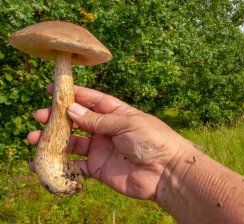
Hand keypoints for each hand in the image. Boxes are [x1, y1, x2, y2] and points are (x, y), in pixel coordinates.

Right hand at [27, 84, 188, 199]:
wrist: (165, 172)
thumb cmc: (152, 140)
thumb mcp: (126, 123)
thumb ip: (99, 120)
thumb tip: (71, 110)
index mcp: (117, 113)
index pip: (92, 101)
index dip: (73, 95)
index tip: (52, 90)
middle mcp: (107, 130)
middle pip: (78, 121)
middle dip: (58, 118)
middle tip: (39, 116)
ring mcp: (102, 149)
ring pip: (73, 142)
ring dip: (54, 140)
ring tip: (34, 138)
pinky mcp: (99, 168)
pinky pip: (76, 166)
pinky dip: (61, 164)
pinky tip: (43, 162)